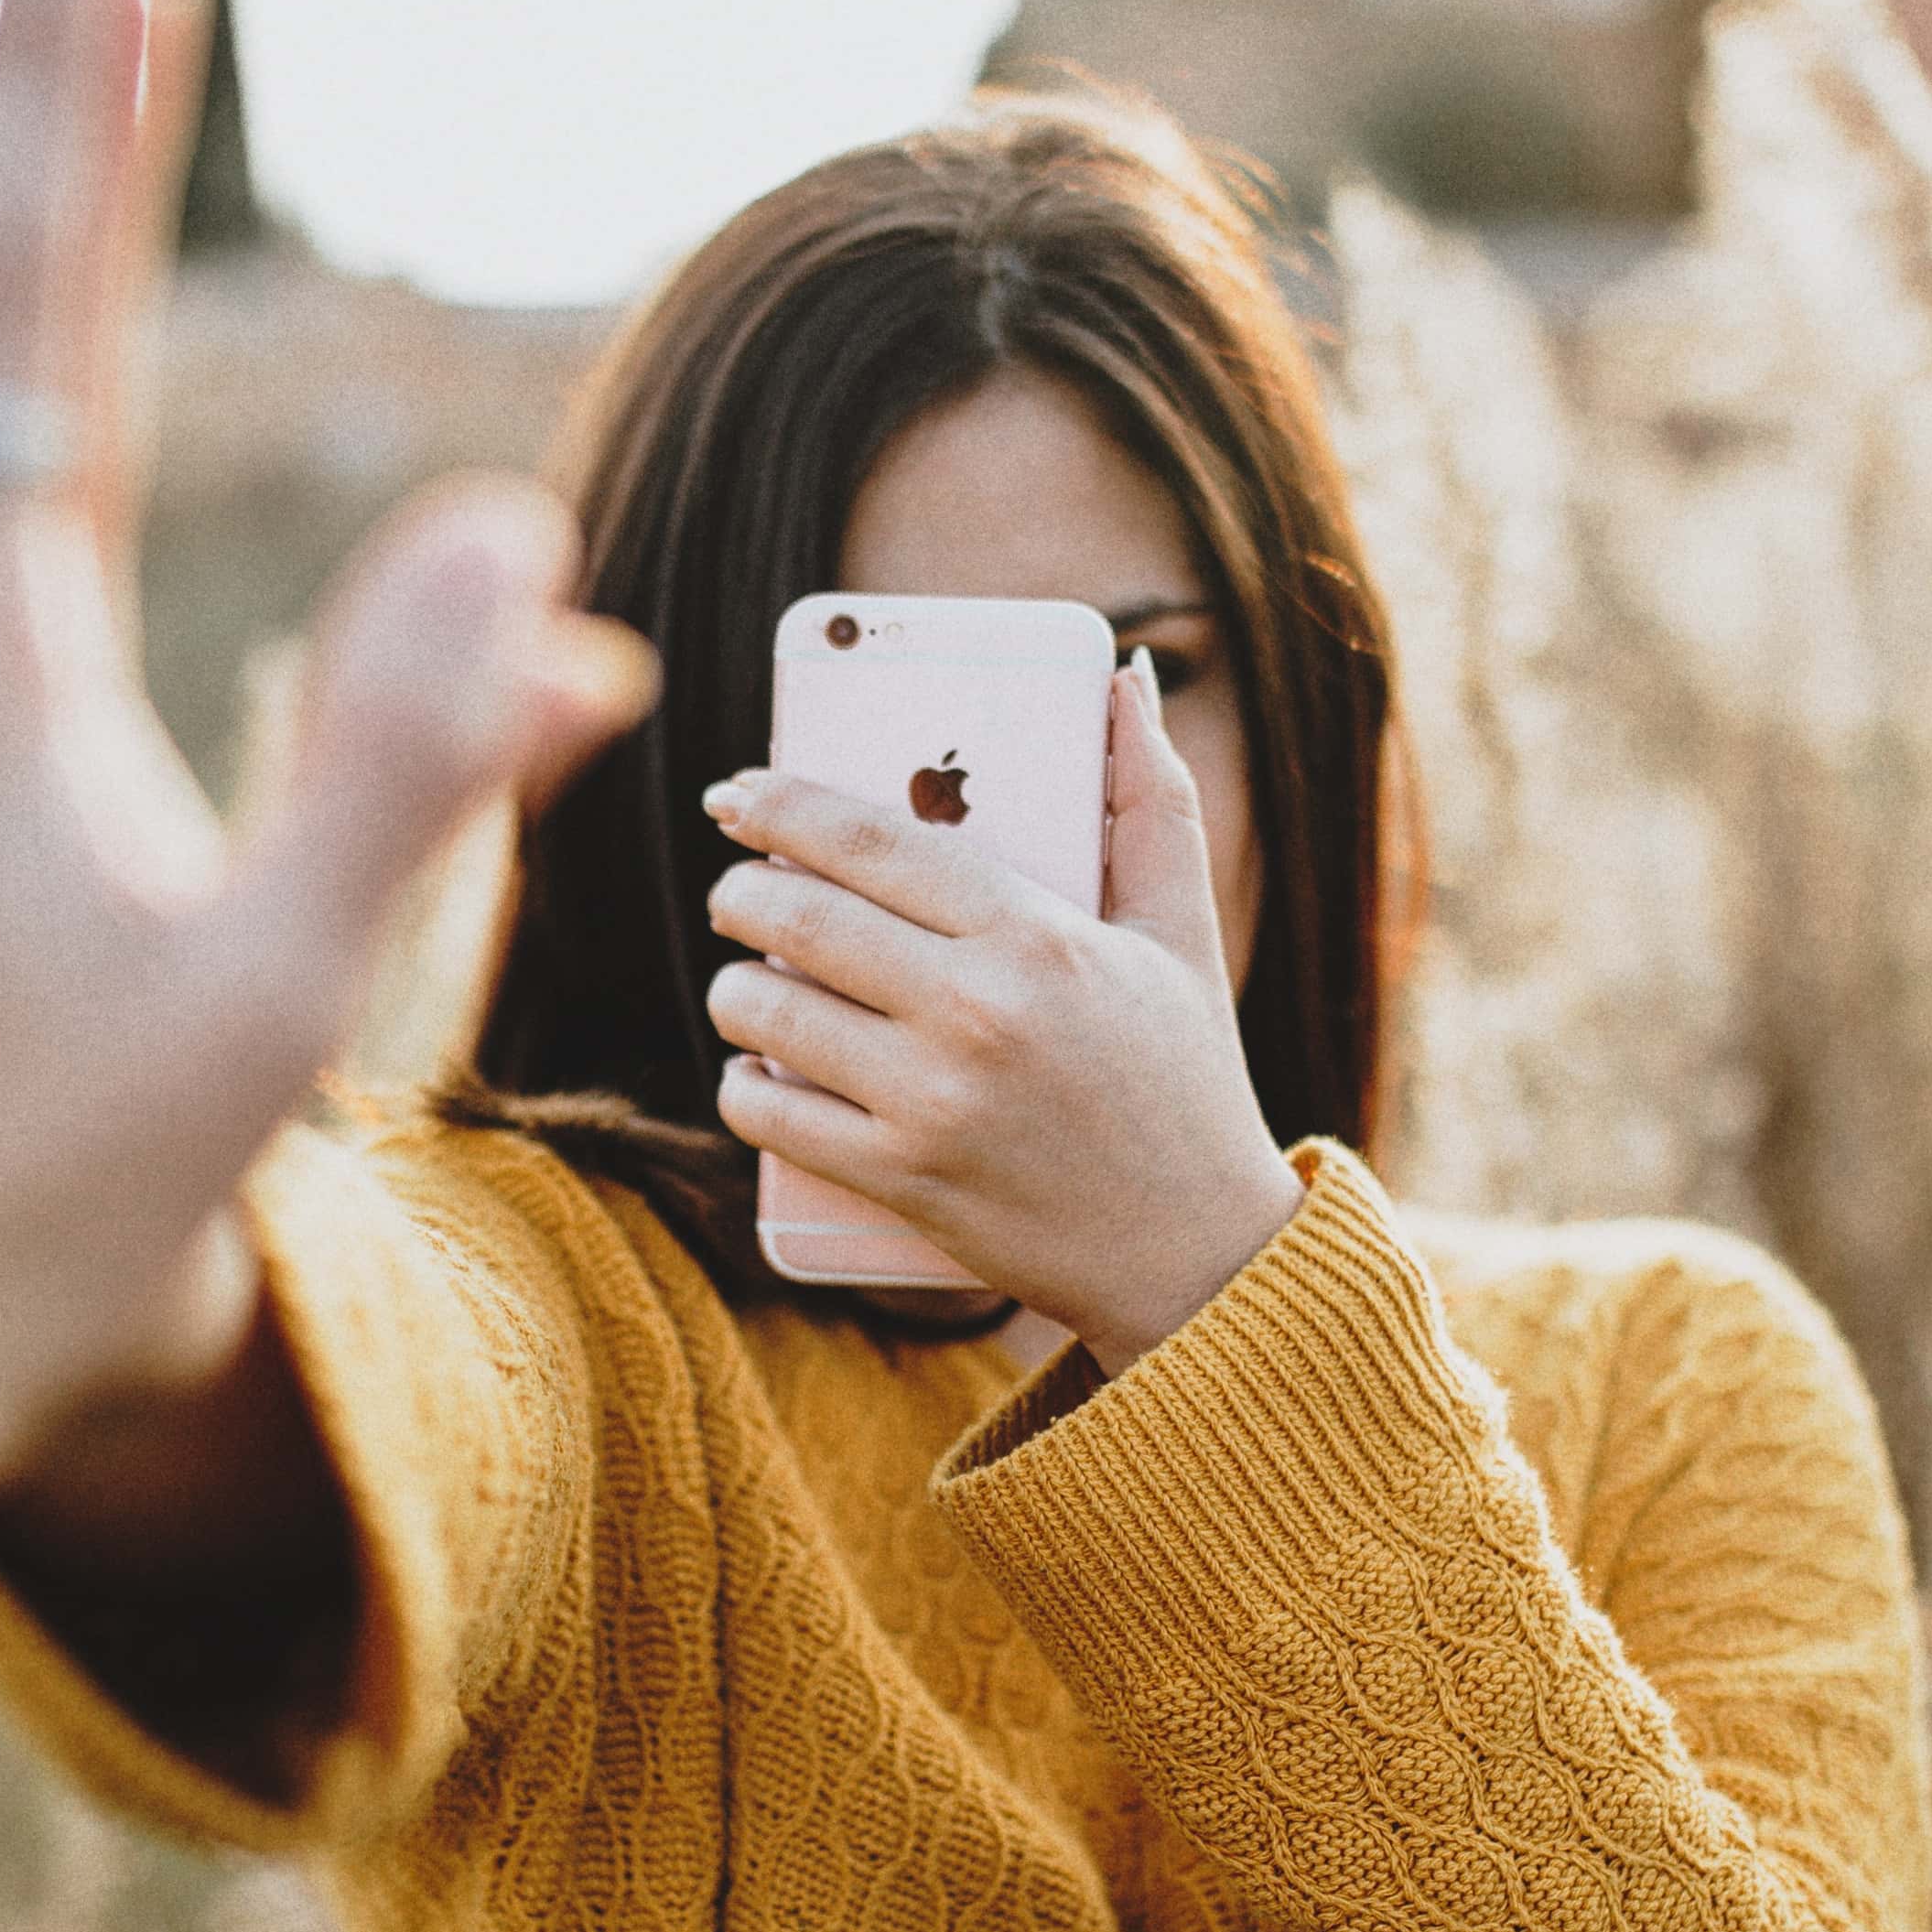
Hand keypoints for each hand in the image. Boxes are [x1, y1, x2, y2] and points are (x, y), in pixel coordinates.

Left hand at [700, 655, 1301, 1370]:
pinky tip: (758, 1068)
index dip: (780, 806)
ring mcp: (933, 1103)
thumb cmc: (1187, 1079)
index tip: (736, 796)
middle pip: (796, 916)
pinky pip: (767, 1112)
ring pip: (764, 1011)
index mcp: (1038, 934)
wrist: (1197, 1252)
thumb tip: (1124, 679)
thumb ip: (1152, 799)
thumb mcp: (1185, 931)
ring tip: (751, 981)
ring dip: (735, 987)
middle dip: (742, 892)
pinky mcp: (901, 1181)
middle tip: (739, 892)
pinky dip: (744, 1083)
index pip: (869, 840)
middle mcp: (977, 1013)